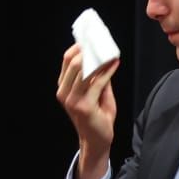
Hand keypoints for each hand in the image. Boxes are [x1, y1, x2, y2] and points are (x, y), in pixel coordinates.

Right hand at [57, 44, 117, 178]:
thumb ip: (96, 76)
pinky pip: (97, 82)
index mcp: (63, 87)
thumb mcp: (95, 92)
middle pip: (72, 62)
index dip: (79, 46)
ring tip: (111, 52)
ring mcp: (72, 100)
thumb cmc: (97, 117)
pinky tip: (115, 63)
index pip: (66, 60)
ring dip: (99, 59)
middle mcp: (64, 93)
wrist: (97, 141)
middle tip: (102, 41)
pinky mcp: (84, 106)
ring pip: (83, 70)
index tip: (92, 37)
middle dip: (89, 49)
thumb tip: (104, 55)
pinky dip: (108, 71)